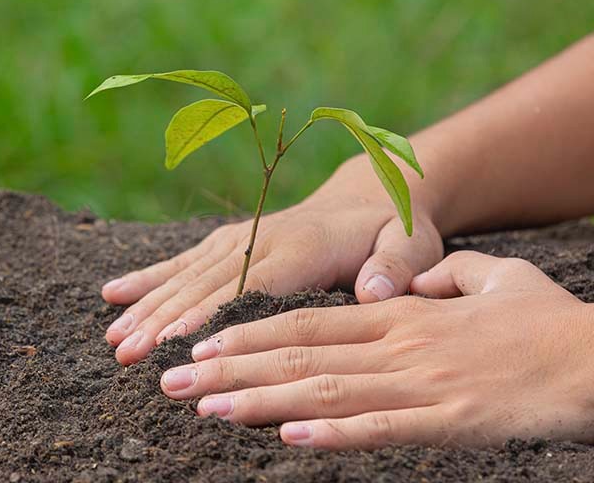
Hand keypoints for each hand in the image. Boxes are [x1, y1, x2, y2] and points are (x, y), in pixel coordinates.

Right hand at [101, 158, 443, 364]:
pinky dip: (146, 278)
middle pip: (204, 286)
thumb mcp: (411, 242)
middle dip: (163, 321)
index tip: (175, 342)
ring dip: (146, 308)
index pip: (249, 287)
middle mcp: (260, 240)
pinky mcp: (226, 242)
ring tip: (113, 341)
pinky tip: (111, 295)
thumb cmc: (392, 228)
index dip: (210, 314)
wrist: (367, 193)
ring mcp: (237, 239)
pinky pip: (181, 262)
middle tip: (128, 355)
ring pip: (184, 277)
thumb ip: (396, 265)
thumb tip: (374, 290)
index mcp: (301, 248)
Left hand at [159, 251, 593, 448]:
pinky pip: (382, 428)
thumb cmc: (548, 324)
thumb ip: (441, 279)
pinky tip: (290, 439)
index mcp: (396, 315)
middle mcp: (395, 345)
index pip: (303, 323)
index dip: (246, 333)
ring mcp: (418, 382)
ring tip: (204, 406)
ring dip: (258, 400)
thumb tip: (410, 285)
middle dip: (228, 367)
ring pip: (323, 390)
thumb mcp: (490, 282)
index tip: (197, 342)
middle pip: (296, 355)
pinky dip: (334, 433)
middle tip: (170, 379)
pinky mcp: (449, 419)